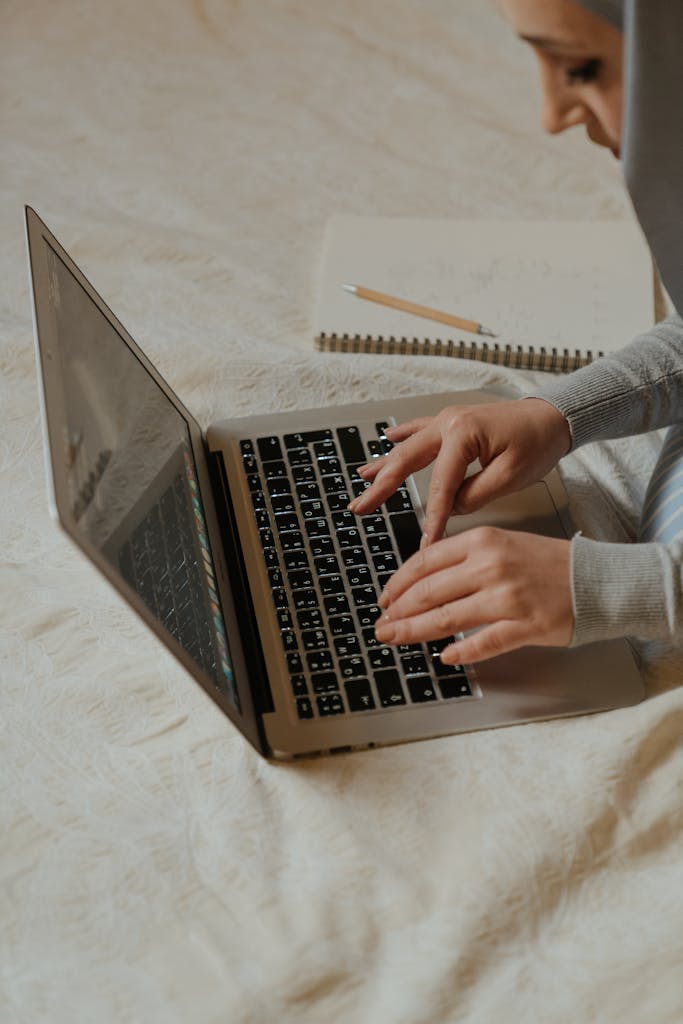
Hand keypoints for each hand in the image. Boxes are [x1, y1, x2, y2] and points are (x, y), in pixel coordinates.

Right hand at [349, 399, 570, 546]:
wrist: (554, 416)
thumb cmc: (538, 441)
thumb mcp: (511, 476)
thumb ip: (476, 494)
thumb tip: (452, 506)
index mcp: (462, 435)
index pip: (440, 486)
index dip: (432, 517)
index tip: (426, 542)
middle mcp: (449, 424)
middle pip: (407, 462)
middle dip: (382, 487)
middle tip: (361, 507)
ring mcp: (449, 421)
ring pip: (408, 446)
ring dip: (384, 464)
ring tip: (362, 479)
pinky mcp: (454, 423)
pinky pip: (421, 430)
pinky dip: (402, 436)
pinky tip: (386, 439)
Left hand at [374, 527, 572, 663]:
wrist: (596, 579)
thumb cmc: (548, 563)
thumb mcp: (501, 544)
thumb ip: (463, 558)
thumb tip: (421, 581)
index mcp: (482, 541)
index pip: (424, 563)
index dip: (397, 584)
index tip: (384, 599)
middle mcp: (490, 566)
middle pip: (428, 592)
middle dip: (397, 612)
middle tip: (381, 625)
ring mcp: (507, 597)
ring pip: (445, 618)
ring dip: (413, 632)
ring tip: (394, 639)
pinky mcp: (524, 626)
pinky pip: (483, 643)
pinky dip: (460, 652)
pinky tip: (444, 657)